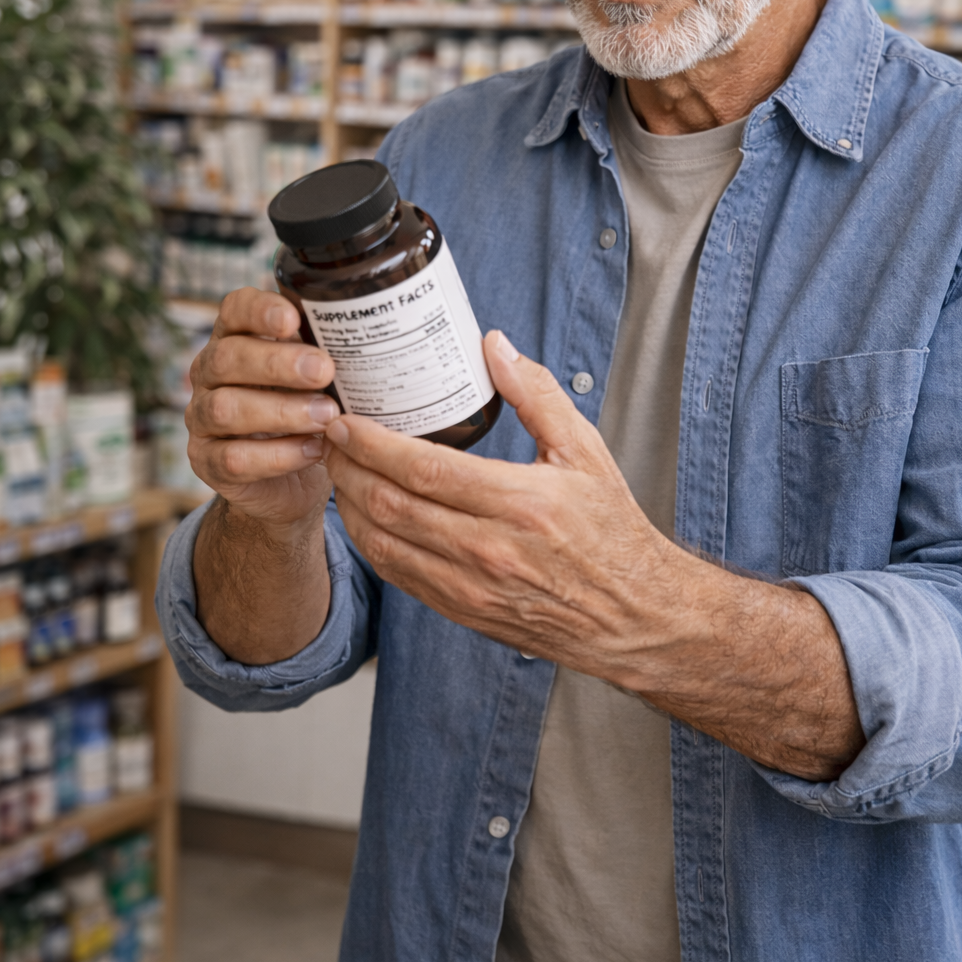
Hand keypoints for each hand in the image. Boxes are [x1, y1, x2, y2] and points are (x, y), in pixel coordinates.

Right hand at [186, 286, 338, 529]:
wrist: (294, 480)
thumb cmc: (308, 410)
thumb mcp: (318, 377)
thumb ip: (326, 352)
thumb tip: (363, 331)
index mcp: (236, 339)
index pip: (234, 310)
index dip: (259, 310)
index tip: (293, 320)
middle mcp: (209, 374)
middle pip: (226, 358)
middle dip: (277, 364)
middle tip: (324, 371)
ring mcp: (201, 419)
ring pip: (225, 409)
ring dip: (281, 411)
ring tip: (326, 416)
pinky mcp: (207, 463)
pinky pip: (234, 459)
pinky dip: (279, 455)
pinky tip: (314, 450)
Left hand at [326, 330, 865, 778]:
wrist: (634, 616)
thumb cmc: (612, 531)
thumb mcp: (586, 451)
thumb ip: (537, 395)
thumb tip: (494, 345)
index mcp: (517, 503)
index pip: (420, 467)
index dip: (369, 442)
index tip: (344, 418)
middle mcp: (487, 549)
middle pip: (388, 503)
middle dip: (345, 467)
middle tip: (327, 436)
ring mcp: (470, 587)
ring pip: (382, 543)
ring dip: (348, 504)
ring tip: (336, 470)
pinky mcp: (462, 611)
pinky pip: (397, 576)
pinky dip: (369, 543)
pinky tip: (362, 514)